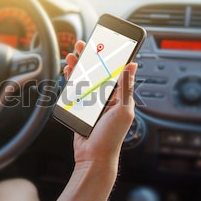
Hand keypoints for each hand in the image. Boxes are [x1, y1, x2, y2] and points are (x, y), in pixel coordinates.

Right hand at [63, 41, 137, 167]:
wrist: (94, 156)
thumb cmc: (111, 137)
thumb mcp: (123, 111)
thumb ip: (126, 88)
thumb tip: (132, 66)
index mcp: (120, 96)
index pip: (115, 70)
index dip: (109, 56)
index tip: (103, 43)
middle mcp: (107, 97)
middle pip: (97, 72)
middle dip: (89, 58)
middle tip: (83, 45)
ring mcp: (93, 102)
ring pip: (85, 79)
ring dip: (78, 66)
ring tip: (72, 56)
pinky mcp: (81, 108)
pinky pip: (76, 90)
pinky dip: (71, 80)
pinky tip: (68, 72)